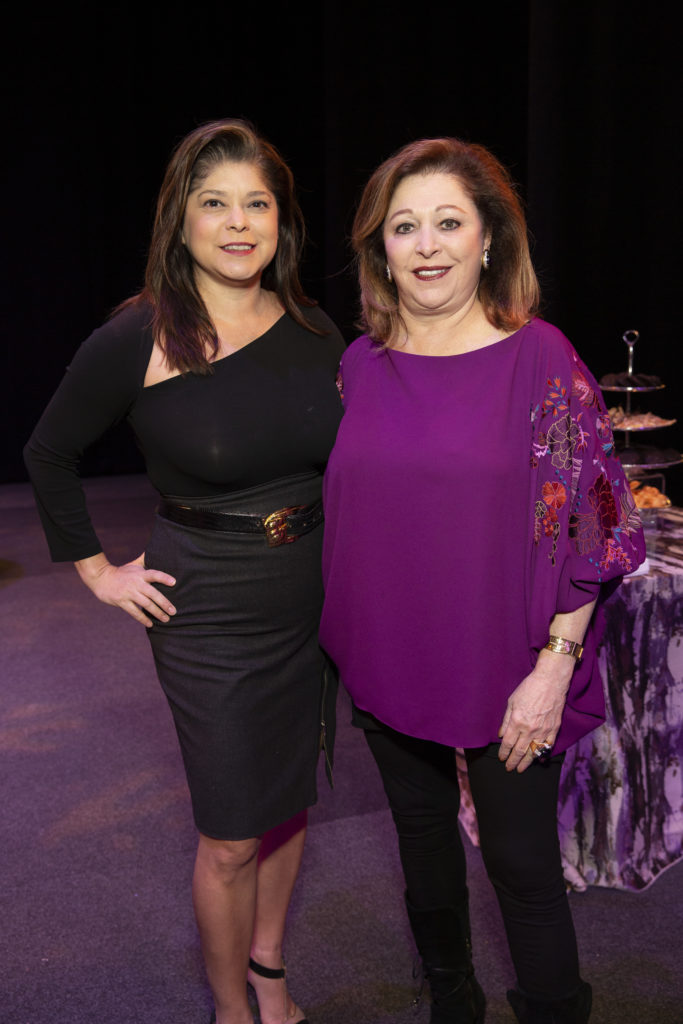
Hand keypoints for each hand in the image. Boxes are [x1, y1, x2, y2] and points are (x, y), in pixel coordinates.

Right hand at [75, 552, 175, 626]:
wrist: (101, 578)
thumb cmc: (121, 572)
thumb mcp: (133, 565)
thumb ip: (145, 561)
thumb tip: (156, 552)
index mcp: (140, 574)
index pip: (154, 574)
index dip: (164, 578)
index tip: (174, 582)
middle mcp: (136, 583)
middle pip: (153, 594)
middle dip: (164, 603)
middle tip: (174, 611)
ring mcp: (128, 593)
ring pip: (146, 604)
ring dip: (157, 613)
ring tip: (166, 619)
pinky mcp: (121, 601)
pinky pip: (134, 612)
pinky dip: (143, 618)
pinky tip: (150, 623)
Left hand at [497, 650, 574, 772]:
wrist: (550, 682)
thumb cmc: (529, 688)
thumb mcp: (511, 701)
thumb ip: (506, 720)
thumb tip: (501, 735)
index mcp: (517, 722)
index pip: (508, 743)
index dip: (504, 753)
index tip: (501, 759)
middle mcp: (530, 729)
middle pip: (520, 751)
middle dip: (513, 761)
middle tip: (509, 768)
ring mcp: (543, 730)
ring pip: (533, 752)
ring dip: (526, 762)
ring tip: (521, 769)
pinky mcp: (554, 729)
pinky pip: (547, 746)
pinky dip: (542, 754)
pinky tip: (538, 759)